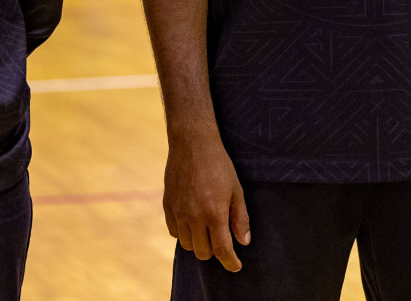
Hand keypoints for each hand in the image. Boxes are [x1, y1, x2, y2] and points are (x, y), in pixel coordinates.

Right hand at [164, 127, 250, 271]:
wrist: (192, 144)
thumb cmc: (219, 165)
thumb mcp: (236, 190)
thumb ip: (240, 218)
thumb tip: (243, 242)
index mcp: (214, 213)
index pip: (222, 249)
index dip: (230, 262)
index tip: (235, 266)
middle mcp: (193, 216)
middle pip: (202, 252)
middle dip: (214, 251)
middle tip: (222, 240)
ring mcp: (178, 212)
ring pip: (187, 244)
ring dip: (198, 242)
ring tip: (206, 229)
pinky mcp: (167, 206)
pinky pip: (174, 232)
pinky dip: (184, 232)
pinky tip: (192, 221)